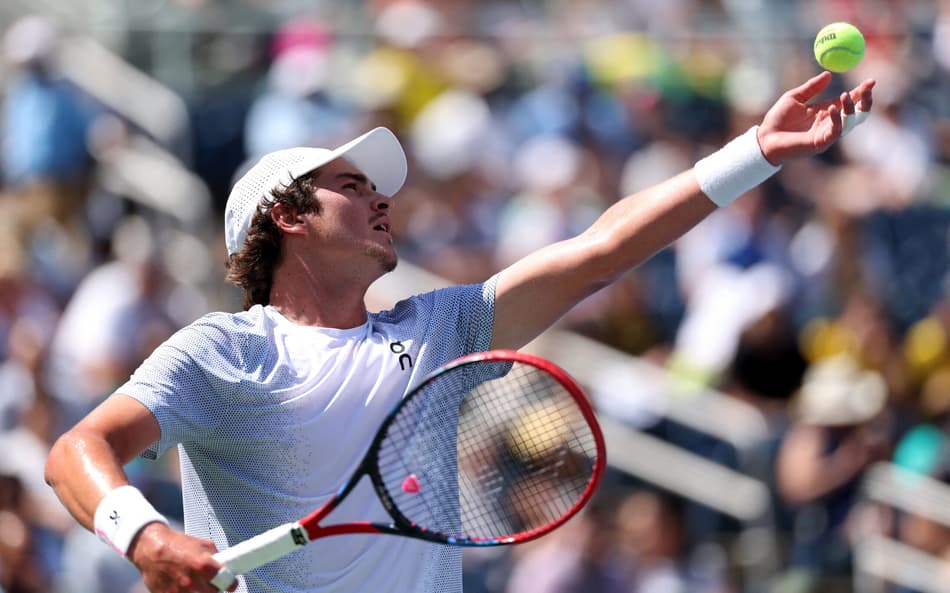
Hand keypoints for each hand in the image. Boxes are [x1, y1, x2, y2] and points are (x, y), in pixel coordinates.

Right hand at [128, 522, 237, 592]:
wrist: (150, 550)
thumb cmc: (176, 545)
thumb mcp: (202, 544)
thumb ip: (216, 557)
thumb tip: (225, 565)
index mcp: (202, 565)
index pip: (226, 582)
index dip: (230, 584)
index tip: (231, 585)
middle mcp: (192, 582)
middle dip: (214, 589)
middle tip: (212, 584)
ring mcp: (179, 592)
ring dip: (201, 592)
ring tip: (197, 586)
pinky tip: (184, 588)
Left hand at [756, 71, 875, 164]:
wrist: (764, 138)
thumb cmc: (777, 119)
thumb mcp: (794, 97)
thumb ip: (812, 87)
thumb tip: (828, 74)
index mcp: (826, 111)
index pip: (850, 101)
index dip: (862, 92)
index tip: (871, 80)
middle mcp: (830, 123)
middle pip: (857, 113)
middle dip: (865, 101)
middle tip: (868, 87)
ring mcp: (826, 134)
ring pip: (850, 123)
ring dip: (851, 108)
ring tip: (845, 95)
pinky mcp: (820, 143)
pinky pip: (835, 132)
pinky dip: (837, 119)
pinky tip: (832, 108)